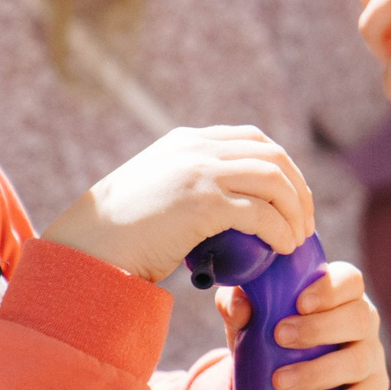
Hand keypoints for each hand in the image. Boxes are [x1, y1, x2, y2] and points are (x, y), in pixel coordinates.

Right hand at [46, 126, 314, 281]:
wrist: (85, 249)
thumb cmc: (119, 233)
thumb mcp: (157, 192)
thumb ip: (189, 185)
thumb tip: (227, 209)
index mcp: (187, 141)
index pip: (254, 141)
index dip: (283, 169)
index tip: (293, 199)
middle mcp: (196, 148)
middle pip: (273, 156)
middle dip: (298, 189)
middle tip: (305, 223)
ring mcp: (199, 171)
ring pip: (274, 181)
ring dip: (295, 212)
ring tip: (298, 239)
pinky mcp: (202, 202)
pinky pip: (260, 213)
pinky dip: (280, 230)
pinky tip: (284, 248)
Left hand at [217, 259, 389, 389]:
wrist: (282, 383)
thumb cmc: (272, 338)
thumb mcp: (252, 318)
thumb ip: (237, 304)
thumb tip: (242, 307)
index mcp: (342, 296)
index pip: (350, 281)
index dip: (330, 290)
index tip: (299, 303)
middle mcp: (363, 322)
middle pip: (359, 318)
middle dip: (320, 329)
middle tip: (280, 337)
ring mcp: (371, 357)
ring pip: (359, 361)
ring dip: (319, 372)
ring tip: (281, 382)